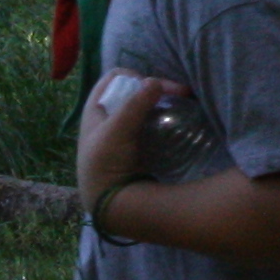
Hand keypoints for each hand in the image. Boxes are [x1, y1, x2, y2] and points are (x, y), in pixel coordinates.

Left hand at [75, 70, 174, 206]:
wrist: (110, 203)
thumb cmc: (105, 163)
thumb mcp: (116, 130)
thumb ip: (135, 104)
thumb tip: (155, 81)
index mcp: (95, 108)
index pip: (114, 78)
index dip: (133, 76)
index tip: (150, 86)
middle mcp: (109, 116)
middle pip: (133, 91)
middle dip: (156, 88)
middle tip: (181, 93)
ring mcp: (124, 131)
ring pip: (145, 107)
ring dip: (163, 103)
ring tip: (183, 104)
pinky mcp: (137, 145)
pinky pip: (152, 124)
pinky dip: (164, 119)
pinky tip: (177, 121)